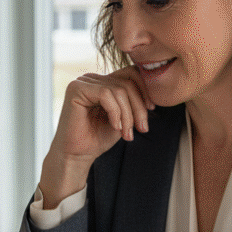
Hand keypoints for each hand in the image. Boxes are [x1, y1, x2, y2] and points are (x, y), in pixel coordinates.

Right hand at [38, 68, 153, 207]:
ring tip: (127, 133)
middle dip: (138, 107)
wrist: (77, 156)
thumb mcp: (123, 117)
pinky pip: (106, 94)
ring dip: (128, 114)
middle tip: (141, 129)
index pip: (131, 74)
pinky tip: (115, 127)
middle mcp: (92, 79)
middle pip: (127, 81)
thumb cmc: (98, 139)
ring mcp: (82, 82)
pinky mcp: (76, 89)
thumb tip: (156, 90)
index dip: (145, 91)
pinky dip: (115, 112)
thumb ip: (133, 101)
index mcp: (102, 82)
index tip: (151, 111)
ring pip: (119, 89)